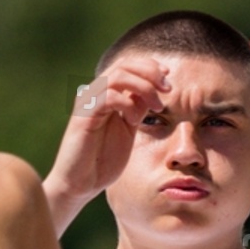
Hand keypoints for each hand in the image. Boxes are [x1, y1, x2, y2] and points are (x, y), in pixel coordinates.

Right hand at [43, 58, 169, 233]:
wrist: (81, 183)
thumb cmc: (102, 160)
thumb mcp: (127, 129)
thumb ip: (137, 108)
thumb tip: (154, 91)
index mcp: (106, 94)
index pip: (128, 66)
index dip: (150, 67)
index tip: (168, 80)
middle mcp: (95, 93)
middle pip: (124, 65)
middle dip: (151, 73)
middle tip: (167, 89)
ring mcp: (88, 102)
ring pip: (118, 76)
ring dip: (144, 87)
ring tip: (156, 106)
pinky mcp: (84, 116)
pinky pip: (109, 97)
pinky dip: (128, 103)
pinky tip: (135, 119)